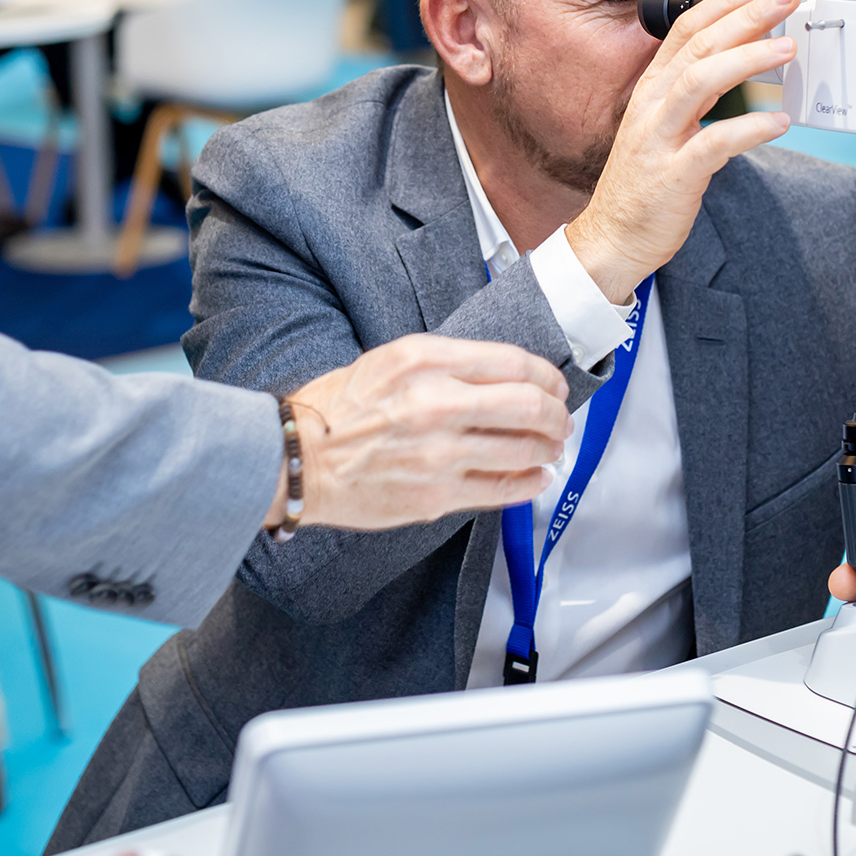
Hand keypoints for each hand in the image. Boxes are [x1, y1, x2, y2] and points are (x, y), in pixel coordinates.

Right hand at [271, 334, 573, 530]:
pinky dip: (530, 482)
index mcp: (425, 360)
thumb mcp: (390, 360)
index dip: (546, 375)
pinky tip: (536, 477)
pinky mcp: (436, 495)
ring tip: (550, 448)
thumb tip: (503, 375)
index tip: (553, 384)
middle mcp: (437, 402)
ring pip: (523, 449)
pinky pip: (502, 489)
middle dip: (557, 414)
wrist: (296, 459)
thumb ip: (447, 363)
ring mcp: (439, 452)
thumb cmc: (338, 410)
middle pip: (529, 404)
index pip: (512, 362)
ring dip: (548, 448)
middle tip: (560, 419)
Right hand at [565, 0, 799, 302]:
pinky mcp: (673, 174)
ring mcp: (660, 138)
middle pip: (698, 45)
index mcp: (652, 88)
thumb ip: (699, 90)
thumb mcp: (669, 123)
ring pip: (699, 81)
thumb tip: (742, 56)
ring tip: (786, 47)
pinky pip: (713, 143)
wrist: (615, 237)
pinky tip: (778, 122)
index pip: (687, 28)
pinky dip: (748, 129)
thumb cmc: (648, 180)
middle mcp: (652, 105)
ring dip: (746, 59)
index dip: (725, 2)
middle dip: (744, 15)